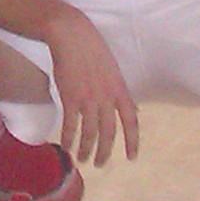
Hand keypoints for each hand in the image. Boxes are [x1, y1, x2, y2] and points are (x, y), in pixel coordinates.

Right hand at [44, 13, 138, 166]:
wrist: (73, 36)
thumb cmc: (93, 50)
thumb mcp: (114, 71)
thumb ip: (120, 92)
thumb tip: (131, 109)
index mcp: (120, 89)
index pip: (132, 120)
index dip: (133, 141)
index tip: (132, 157)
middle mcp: (107, 97)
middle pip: (109, 132)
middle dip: (105, 151)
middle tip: (100, 164)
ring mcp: (89, 98)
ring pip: (90, 132)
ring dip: (86, 149)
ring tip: (82, 159)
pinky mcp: (70, 97)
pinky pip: (71, 124)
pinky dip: (69, 138)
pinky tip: (66, 146)